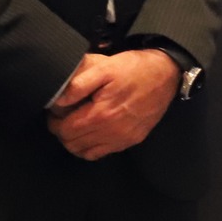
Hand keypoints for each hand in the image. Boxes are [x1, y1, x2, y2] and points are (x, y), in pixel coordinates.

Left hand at [47, 50, 179, 160]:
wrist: (167, 73)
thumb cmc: (135, 68)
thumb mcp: (105, 67)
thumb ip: (79, 84)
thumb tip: (58, 101)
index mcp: (101, 114)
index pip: (65, 130)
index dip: (54, 122)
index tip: (55, 113)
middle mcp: (112, 131)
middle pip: (73, 144)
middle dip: (63, 132)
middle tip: (64, 118)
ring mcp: (123, 138)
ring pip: (85, 152)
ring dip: (75, 141)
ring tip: (77, 125)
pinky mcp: (133, 139)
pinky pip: (103, 153)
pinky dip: (92, 147)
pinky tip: (94, 132)